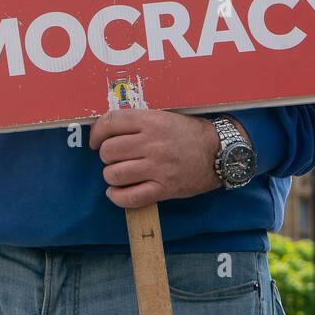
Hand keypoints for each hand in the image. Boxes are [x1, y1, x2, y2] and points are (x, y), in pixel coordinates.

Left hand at [88, 108, 251, 208]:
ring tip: (119, 173)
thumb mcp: (165, 116)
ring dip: (111, 176)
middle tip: (114, 158)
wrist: (219, 152)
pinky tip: (117, 192)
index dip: (96, 133)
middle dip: (106, 156)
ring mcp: (158, 168)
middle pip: (109, 151)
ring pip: (114, 175)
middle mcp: (153, 143)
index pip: (111, 123)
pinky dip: (117, 197)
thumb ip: (139, 121)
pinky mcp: (164, 189)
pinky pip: (130, 198)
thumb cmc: (190, 132)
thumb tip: (107, 129)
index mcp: (152, 121)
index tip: (95, 141)